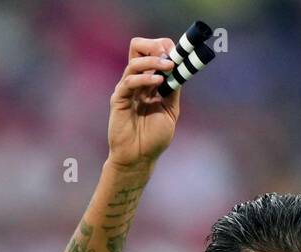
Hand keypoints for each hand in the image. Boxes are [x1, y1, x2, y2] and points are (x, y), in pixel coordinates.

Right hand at [108, 37, 182, 170]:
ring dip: (153, 62)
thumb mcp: (170, 111)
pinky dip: (144, 78)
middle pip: (138, 49)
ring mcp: (126, 89)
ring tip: (168, 66)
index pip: (152, 53)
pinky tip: (158, 82)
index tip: (179, 52)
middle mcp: (137, 82)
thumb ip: (173, 91)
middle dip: (154, 46)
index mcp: (149, 82)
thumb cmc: (153, 138)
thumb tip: (182, 70)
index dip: (164, 48)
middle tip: (169, 54)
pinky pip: (129, 82)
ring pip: (134, 62)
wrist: (139, 157)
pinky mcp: (119, 99)